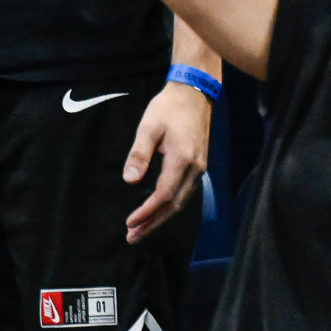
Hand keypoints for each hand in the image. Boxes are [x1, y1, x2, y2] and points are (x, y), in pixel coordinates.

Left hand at [121, 82, 210, 241]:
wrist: (195, 93)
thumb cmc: (168, 107)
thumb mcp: (149, 127)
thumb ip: (139, 154)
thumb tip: (130, 181)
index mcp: (182, 161)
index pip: (163, 195)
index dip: (147, 212)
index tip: (130, 223)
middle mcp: (195, 170)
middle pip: (174, 205)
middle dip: (153, 223)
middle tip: (133, 237)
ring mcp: (200, 169)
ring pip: (181, 202)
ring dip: (161, 217)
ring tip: (142, 230)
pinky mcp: (199, 166)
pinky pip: (184, 193)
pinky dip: (170, 206)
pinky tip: (159, 211)